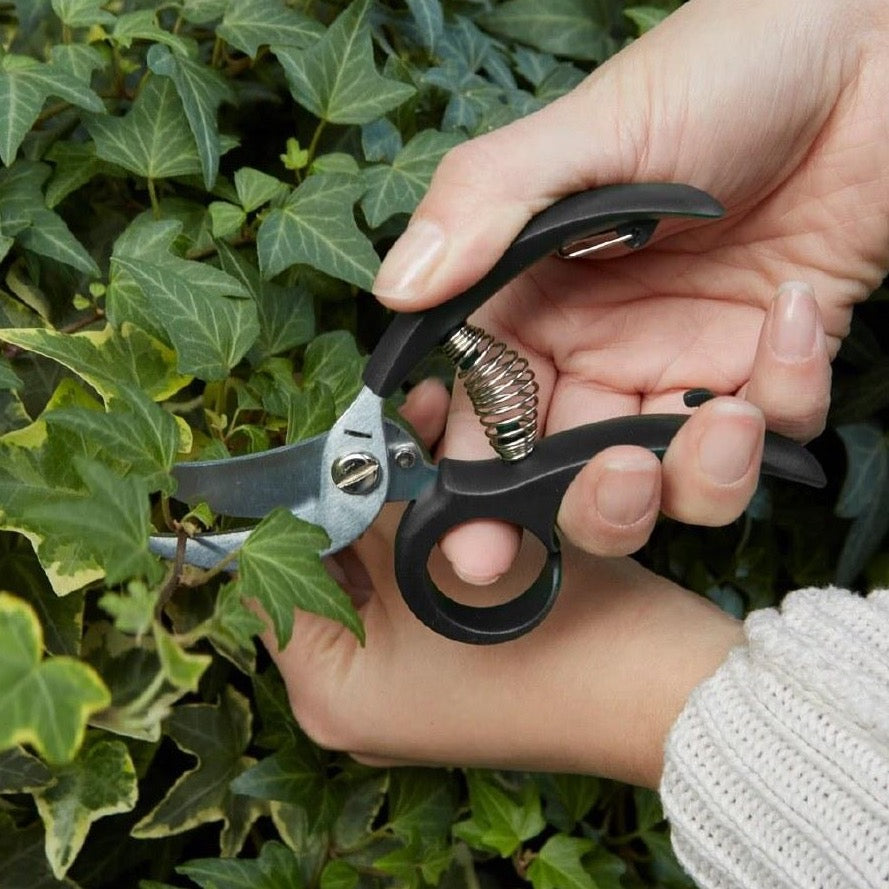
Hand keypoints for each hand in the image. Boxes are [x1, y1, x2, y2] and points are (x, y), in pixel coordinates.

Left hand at [266, 383, 744, 788]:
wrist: (670, 690)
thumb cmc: (559, 636)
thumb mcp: (448, 560)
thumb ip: (371, 505)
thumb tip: (330, 458)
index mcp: (332, 690)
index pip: (267, 577)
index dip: (289, 501)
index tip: (317, 439)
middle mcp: (357, 690)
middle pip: (322, 565)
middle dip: (350, 487)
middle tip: (374, 423)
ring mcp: (404, 676)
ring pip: (372, 562)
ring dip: (392, 494)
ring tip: (416, 421)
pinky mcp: (446, 653)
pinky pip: (412, 573)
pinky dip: (424, 522)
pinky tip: (444, 462)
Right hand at [372, 0, 888, 583]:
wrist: (862, 52)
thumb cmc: (712, 73)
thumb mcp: (584, 131)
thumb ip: (481, 208)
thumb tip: (394, 289)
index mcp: (533, 304)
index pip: (484, 417)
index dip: (472, 486)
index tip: (473, 537)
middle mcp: (600, 349)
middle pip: (571, 478)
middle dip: (592, 509)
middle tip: (616, 485)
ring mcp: (684, 364)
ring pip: (672, 485)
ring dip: (697, 477)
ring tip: (727, 417)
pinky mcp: (768, 366)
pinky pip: (773, 430)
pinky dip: (790, 391)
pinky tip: (794, 310)